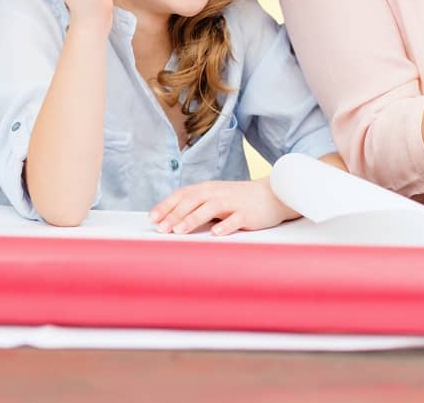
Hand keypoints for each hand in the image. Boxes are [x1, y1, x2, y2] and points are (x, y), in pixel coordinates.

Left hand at [149, 176, 297, 235]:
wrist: (271, 195)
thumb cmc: (238, 200)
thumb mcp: (215, 198)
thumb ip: (196, 206)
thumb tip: (170, 220)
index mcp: (207, 189)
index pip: (182, 195)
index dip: (167, 205)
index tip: (152, 218)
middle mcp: (217, 192)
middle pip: (192, 201)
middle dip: (175, 214)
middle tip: (161, 228)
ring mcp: (233, 202)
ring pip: (210, 208)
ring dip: (193, 219)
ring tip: (179, 231)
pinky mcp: (248, 213)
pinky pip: (235, 219)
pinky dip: (225, 225)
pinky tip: (216, 233)